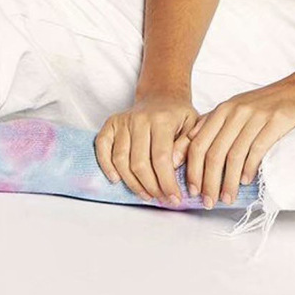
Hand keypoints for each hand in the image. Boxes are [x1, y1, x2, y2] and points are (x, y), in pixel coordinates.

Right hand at [94, 90, 198, 206]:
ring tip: (146, 195)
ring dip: (132, 183)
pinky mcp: (111, 123)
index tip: (174, 199)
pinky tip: (115, 179)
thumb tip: (174, 165)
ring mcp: (124, 120)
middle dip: (151, 187)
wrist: (162, 96)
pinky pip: (102, 146)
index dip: (167, 182)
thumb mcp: (193, 125)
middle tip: (161, 199)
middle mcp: (140, 118)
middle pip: (139, 162)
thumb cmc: (178, 115)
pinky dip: (105, 165)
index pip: (161, 158)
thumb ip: (187, 144)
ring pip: (121, 159)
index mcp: (162, 119)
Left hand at [185, 80, 294, 208]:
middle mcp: (236, 112)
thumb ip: (211, 121)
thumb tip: (189, 140)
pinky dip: (249, 169)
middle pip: (214, 153)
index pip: (198, 143)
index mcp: (223, 110)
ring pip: (234, 155)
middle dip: (208, 182)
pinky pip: (256, 150)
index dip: (192, 169)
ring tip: (227, 198)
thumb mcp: (234, 106)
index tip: (192, 189)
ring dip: (228, 182)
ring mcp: (255, 116)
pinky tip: (246, 182)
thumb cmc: (264, 103)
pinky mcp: (274, 122)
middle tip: (208, 201)